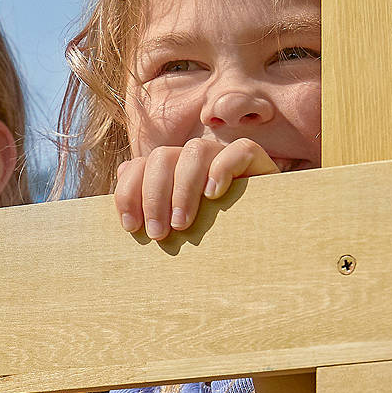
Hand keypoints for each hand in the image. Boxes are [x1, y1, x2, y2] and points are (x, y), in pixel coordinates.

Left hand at [114, 137, 281, 240]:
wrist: (266, 242)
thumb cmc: (215, 241)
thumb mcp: (179, 232)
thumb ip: (152, 214)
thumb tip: (125, 194)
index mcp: (171, 171)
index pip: (139, 166)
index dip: (129, 193)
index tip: (131, 227)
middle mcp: (194, 159)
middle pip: (162, 157)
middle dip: (154, 196)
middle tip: (159, 234)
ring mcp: (224, 155)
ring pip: (196, 151)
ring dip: (183, 188)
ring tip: (182, 224)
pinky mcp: (257, 159)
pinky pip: (240, 150)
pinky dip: (223, 169)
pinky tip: (214, 195)